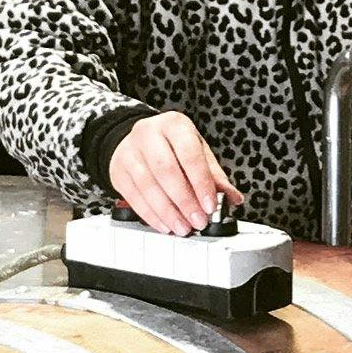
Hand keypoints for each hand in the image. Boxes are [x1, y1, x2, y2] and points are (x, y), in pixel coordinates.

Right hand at [107, 111, 242, 234]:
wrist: (138, 141)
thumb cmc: (172, 146)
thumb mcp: (197, 151)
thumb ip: (214, 175)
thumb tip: (232, 198)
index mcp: (174, 125)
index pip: (189, 153)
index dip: (201, 182)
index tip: (211, 205)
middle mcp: (149, 134)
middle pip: (166, 170)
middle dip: (184, 200)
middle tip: (198, 221)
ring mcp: (130, 151)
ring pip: (148, 185)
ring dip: (168, 212)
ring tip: (183, 227)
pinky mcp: (119, 171)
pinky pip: (134, 197)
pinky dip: (151, 215)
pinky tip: (165, 225)